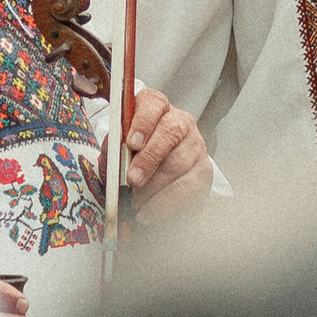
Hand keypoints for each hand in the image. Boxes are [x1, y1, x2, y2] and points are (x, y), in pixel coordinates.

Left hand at [122, 83, 212, 214]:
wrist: (158, 173)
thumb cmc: (133, 156)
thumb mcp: (118, 148)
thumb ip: (113, 150)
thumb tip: (112, 161)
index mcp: (155, 108)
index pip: (153, 104)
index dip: (142, 122)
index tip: (132, 143)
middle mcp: (180, 122)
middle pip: (170, 133)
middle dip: (149, 159)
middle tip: (132, 180)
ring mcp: (195, 146)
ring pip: (179, 162)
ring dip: (154, 186)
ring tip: (136, 202)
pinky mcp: (204, 171)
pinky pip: (189, 188)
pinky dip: (166, 204)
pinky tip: (150, 213)